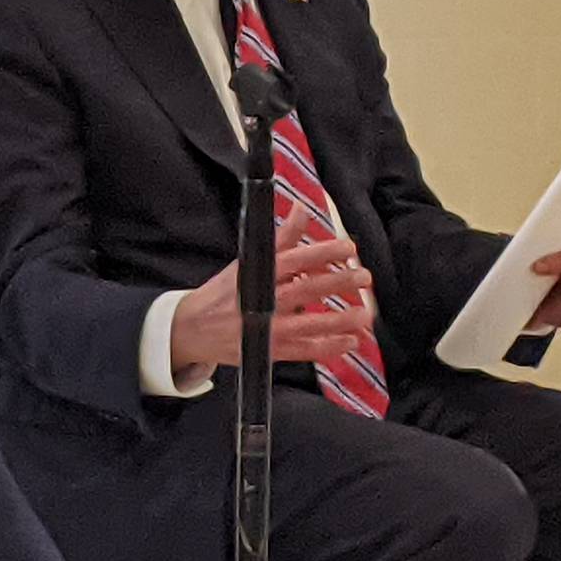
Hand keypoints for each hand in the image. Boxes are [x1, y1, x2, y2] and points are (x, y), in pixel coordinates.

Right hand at [169, 203, 373, 371]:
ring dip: (341, 319)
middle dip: (340, 282)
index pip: (296, 259)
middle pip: (308, 289)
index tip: (349, 247)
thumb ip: (281, 238)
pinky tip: (351, 341)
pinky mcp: (272, 351)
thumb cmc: (225, 292)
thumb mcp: (248, 261)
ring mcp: (269, 329)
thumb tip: (301, 208)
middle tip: (364, 276)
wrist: (194, 328)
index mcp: (259, 274)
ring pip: (312, 324)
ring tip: (366, 313)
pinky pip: (306, 351)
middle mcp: (265, 301)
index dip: (324, 252)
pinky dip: (330, 347)